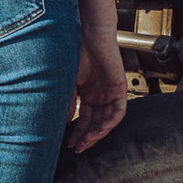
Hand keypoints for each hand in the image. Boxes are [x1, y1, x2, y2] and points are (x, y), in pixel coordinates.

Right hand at [66, 28, 127, 152]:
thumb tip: (62, 123)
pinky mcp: (120, 88)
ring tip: (87, 142)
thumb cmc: (76, 52)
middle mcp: (100, 95)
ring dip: (98, 133)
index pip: (84, 119)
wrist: (89, 34)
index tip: (69, 144)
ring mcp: (110, 92)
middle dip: (87, 137)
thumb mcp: (68, 82)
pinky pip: (118, 111)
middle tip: (78, 148)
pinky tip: (100, 130)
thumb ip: (67, 102)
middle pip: (96, 123)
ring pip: (107, 120)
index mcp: (88, 94)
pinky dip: (110, 122)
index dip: (78, 133)